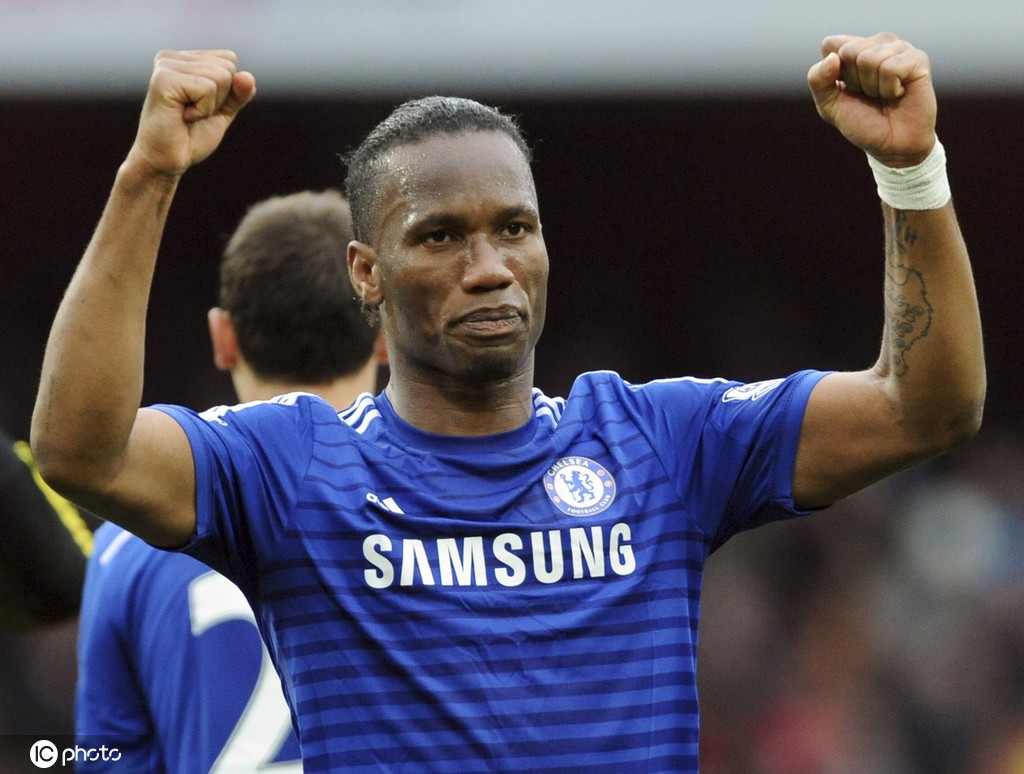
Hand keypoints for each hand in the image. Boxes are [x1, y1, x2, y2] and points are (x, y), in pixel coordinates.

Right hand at [126, 49, 255, 176]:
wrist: (166, 161)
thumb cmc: (190, 137)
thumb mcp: (222, 112)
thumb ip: (238, 93)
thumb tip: (248, 76)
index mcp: (185, 59)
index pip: (229, 59)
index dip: (227, 91)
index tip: (201, 106)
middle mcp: (172, 57)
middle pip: (227, 67)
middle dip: (220, 98)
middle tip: (193, 113)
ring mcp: (166, 65)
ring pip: (221, 77)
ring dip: (210, 106)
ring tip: (186, 115)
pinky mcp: (163, 79)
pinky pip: (208, 88)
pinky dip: (202, 110)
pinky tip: (182, 116)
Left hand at [807, 32, 936, 166]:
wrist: (892, 145)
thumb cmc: (862, 122)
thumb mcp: (829, 105)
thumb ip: (818, 81)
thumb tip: (833, 58)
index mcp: (853, 48)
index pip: (830, 45)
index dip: (833, 73)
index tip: (847, 89)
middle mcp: (877, 43)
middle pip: (849, 51)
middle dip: (854, 81)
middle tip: (869, 95)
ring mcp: (899, 48)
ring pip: (869, 59)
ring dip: (872, 87)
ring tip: (884, 95)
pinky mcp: (917, 58)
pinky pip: (891, 68)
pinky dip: (890, 89)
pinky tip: (899, 93)